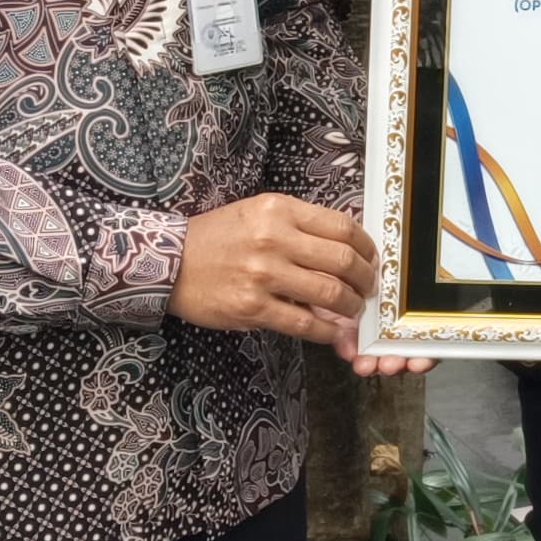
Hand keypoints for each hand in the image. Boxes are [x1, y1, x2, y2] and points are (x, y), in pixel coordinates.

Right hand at [170, 194, 378, 348]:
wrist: (169, 263)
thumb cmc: (216, 237)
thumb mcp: (258, 213)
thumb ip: (299, 224)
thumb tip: (346, 244)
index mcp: (278, 210)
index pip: (342, 226)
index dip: (366, 247)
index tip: (371, 259)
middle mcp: (273, 239)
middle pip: (342, 261)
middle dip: (366, 280)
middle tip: (368, 289)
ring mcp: (263, 275)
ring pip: (329, 294)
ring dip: (351, 307)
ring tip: (353, 310)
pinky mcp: (252, 307)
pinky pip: (304, 323)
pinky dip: (327, 331)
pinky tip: (333, 331)